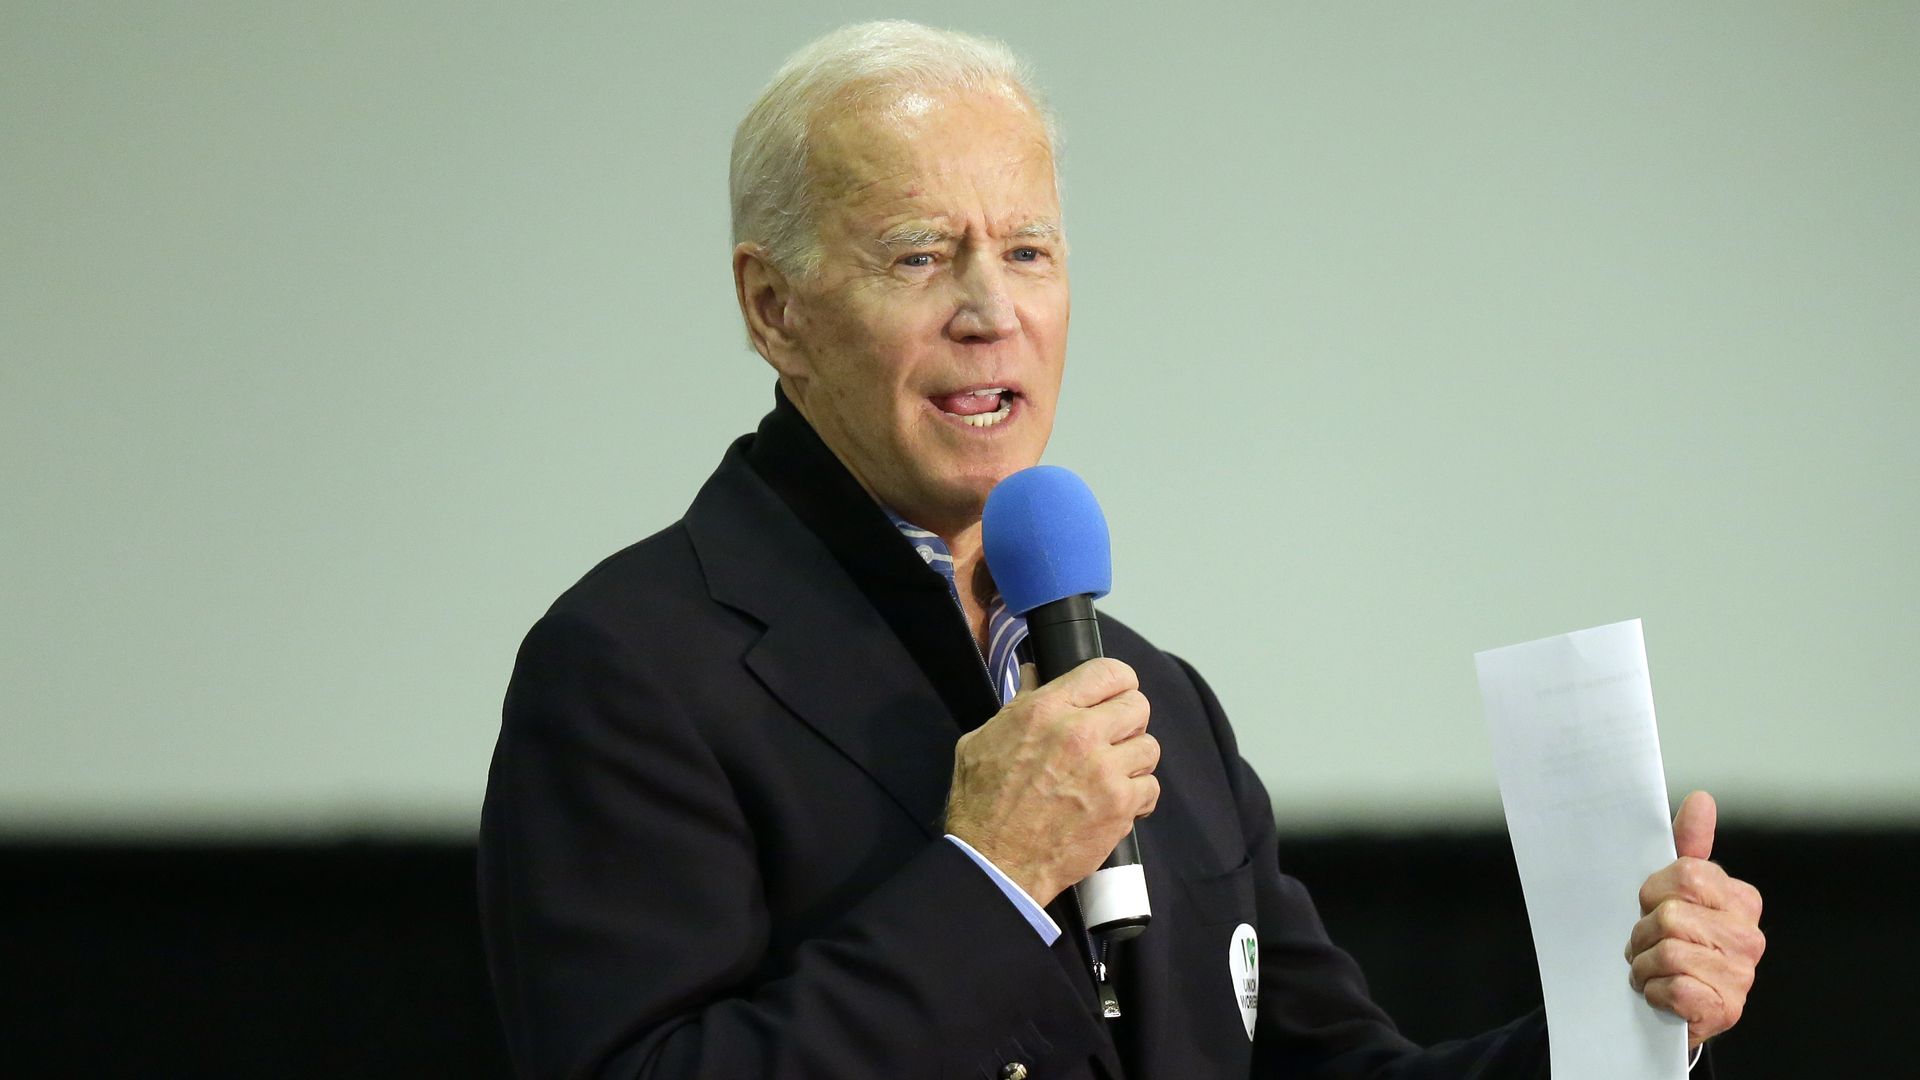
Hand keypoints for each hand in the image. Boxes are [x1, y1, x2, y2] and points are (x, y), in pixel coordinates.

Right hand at [943, 658, 1158, 906]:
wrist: (996, 862)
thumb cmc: (982, 804)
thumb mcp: (982, 741)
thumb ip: (1015, 705)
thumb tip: (1033, 676)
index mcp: (1046, 710)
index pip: (1107, 672)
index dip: (1117, 680)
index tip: (1115, 692)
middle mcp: (1080, 734)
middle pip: (1138, 705)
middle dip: (1128, 719)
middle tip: (1113, 736)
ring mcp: (1105, 770)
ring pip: (1150, 746)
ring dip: (1134, 759)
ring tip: (1112, 773)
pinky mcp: (1120, 806)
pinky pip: (1151, 787)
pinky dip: (1137, 796)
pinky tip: (1115, 802)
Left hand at [1626, 791, 1765, 1047]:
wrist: (1676, 1008)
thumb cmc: (1675, 944)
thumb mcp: (1677, 892)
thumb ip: (1689, 845)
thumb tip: (1701, 800)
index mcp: (1740, 899)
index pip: (1685, 875)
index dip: (1652, 893)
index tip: (1651, 907)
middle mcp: (1748, 936)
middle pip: (1669, 916)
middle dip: (1642, 933)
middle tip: (1646, 945)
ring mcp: (1741, 975)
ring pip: (1666, 951)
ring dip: (1643, 964)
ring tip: (1651, 969)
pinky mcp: (1725, 1007)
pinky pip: (1672, 987)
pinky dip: (1653, 991)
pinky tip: (1660, 993)